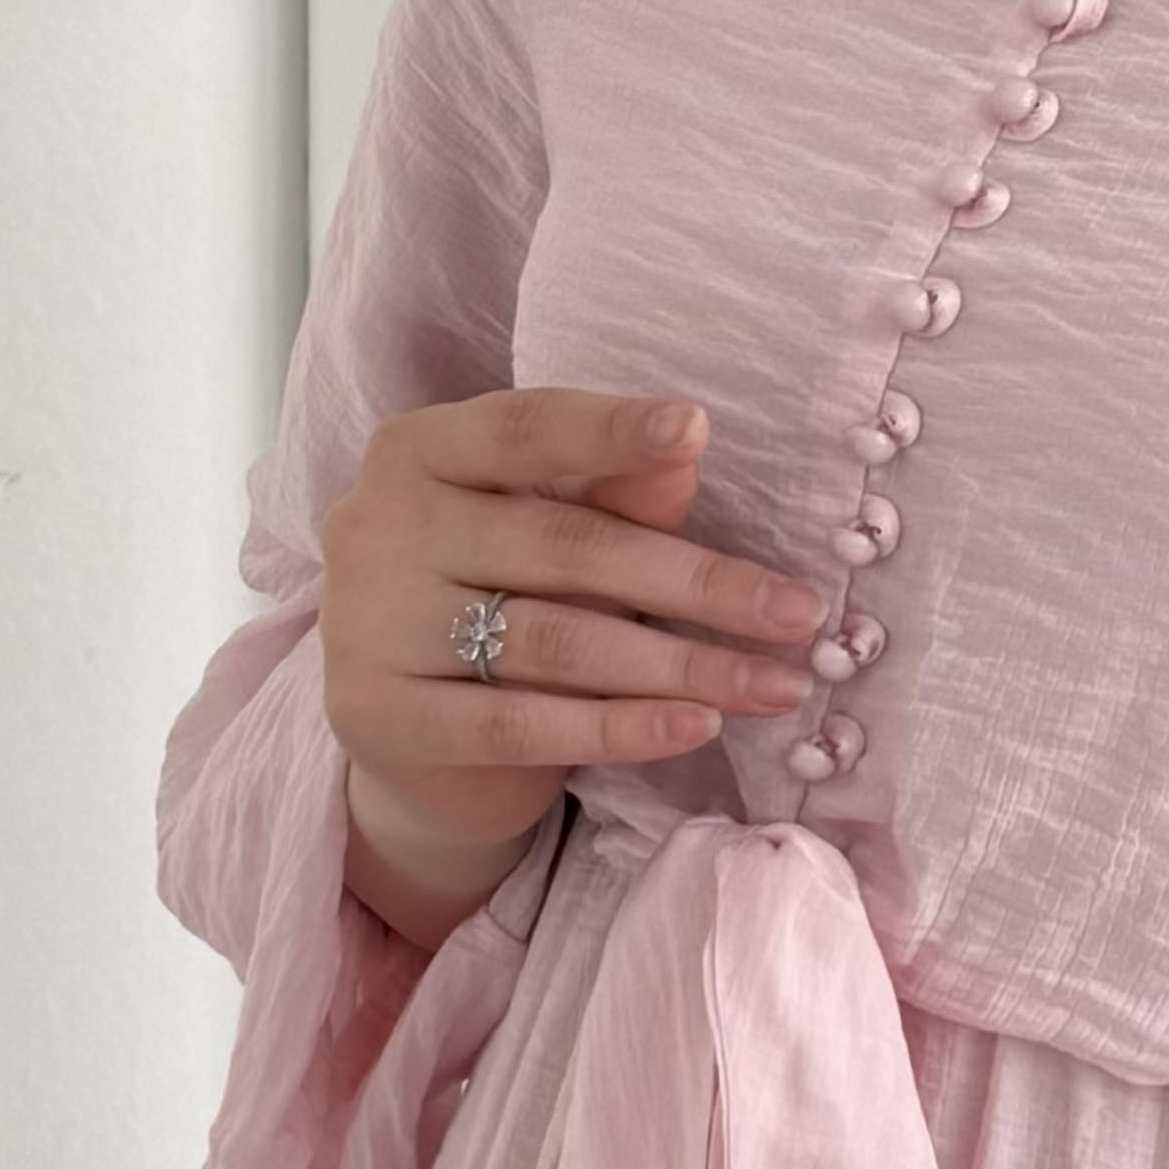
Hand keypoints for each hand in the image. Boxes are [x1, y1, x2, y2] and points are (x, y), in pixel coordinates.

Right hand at [318, 388, 827, 942]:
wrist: (419, 742)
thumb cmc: (504, 608)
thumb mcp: (558, 539)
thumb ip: (616, 493)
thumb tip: (688, 441)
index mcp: (419, 450)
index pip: (523, 428)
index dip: (609, 430)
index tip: (696, 426)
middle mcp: (377, 524)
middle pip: (562, 545)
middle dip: (696, 583)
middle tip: (798, 614)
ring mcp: (369, 623)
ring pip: (553, 641)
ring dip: (682, 666)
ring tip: (776, 683)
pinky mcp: (380, 717)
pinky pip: (520, 723)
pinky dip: (621, 727)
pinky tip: (697, 725)